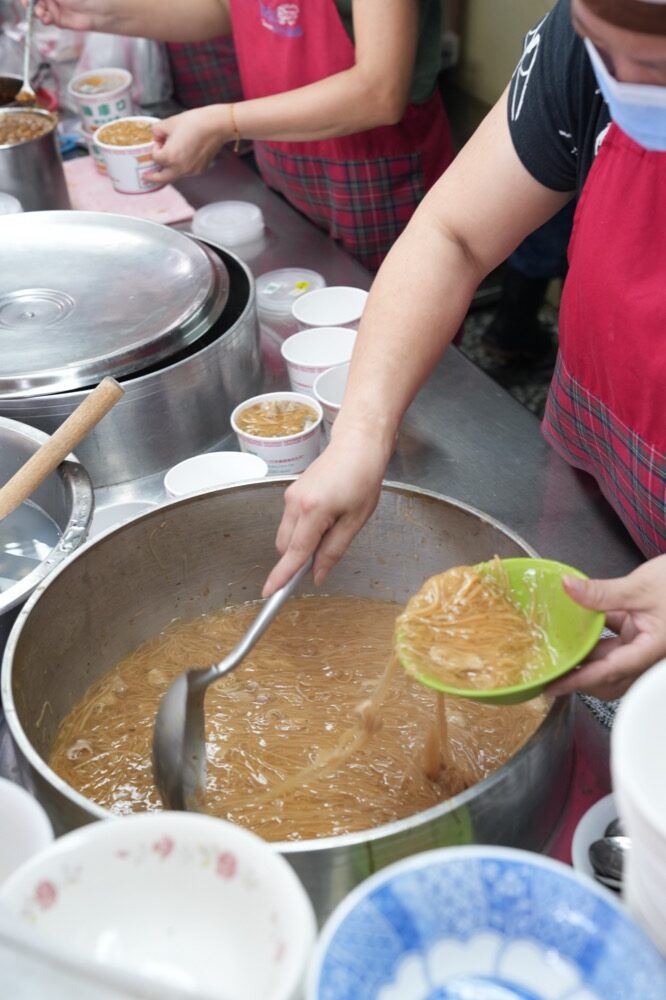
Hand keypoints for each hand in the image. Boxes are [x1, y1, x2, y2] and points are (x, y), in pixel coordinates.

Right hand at [33, 0, 103, 30]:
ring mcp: (54, 6)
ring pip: (38, 9)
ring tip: (42, 13)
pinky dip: (44, 19)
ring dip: (37, 11)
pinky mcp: (57, 19)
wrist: (96, 11)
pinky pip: (46, 19)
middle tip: (28, 5)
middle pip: (34, 0)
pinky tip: (47, 19)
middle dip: (30, 2)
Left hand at [145, 108, 229, 184]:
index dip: (155, 148)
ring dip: (168, 172)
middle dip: (153, 177)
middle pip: (162, 178)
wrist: (216, 126)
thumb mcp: (169, 122)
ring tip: (166, 164)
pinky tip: (184, 157)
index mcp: (170, 157)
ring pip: (174, 176)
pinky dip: (180, 168)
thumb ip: (157, 130)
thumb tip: (155, 136)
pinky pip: (185, 172)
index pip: (155, 158)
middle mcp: (180, 168)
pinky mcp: (199, 170)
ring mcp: (191, 171)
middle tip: (146, 177)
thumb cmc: (194, 122)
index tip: (160, 140)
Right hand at [262, 433, 388, 596]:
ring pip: (287, 534)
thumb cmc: (362, 478)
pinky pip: (290, 521)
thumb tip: (318, 575)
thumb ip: (334, 550)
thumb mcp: (355, 521)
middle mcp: (295, 503)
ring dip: (302, 542)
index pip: (294, 552)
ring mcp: (290, 496)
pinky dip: (303, 528)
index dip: (282, 576)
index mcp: (313, 510)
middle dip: (299, 558)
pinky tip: (326, 516)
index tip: (270, 592)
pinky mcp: (292, 492)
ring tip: (334, 524)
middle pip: (286, 546)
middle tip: (328, 550)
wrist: (357, 446)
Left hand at [546, 554, 665, 699]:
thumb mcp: (641, 586)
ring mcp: (646, 643)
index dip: (579, 681)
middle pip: (610, 677)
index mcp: (652, 649)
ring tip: (560, 650)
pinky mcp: (645, 631)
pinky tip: (580, 625)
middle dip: (582, 677)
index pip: (609, 672)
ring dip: (589, 656)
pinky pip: (617, 641)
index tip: (555, 686)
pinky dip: (599, 637)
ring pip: (612, 660)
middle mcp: (649, 653)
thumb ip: (602, 592)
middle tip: (553, 672)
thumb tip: (568, 588)